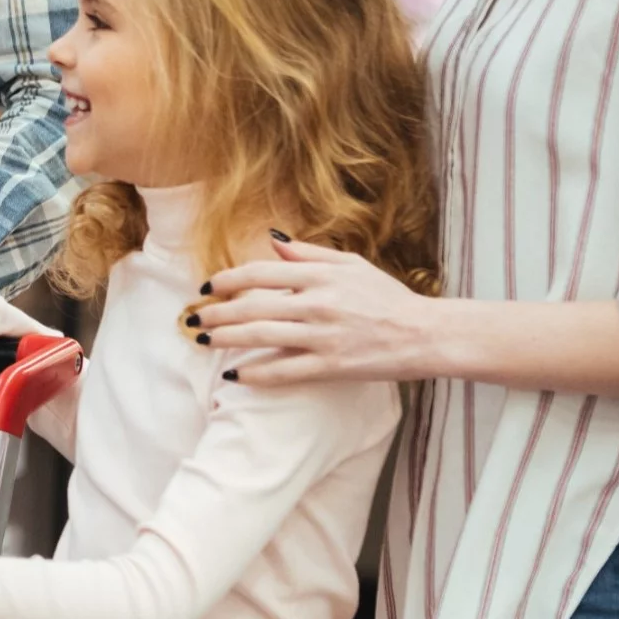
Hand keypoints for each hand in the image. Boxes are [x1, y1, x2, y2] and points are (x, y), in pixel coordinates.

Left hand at [196, 236, 441, 386]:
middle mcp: (318, 304)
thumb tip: (274, 243)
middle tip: (192, 317)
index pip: (260, 274)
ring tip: (203, 340)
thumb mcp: (352, 265)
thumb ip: (310, 255)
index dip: (228, 280)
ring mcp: (324, 336)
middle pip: (253, 306)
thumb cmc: (388, 297)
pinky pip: (285, 371)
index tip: (207, 287)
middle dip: (217, 312)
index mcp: (320, 276)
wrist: (425, 333)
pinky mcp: (332, 366)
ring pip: (262, 337)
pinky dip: (256, 374)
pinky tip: (234, 375)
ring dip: (227, 338)